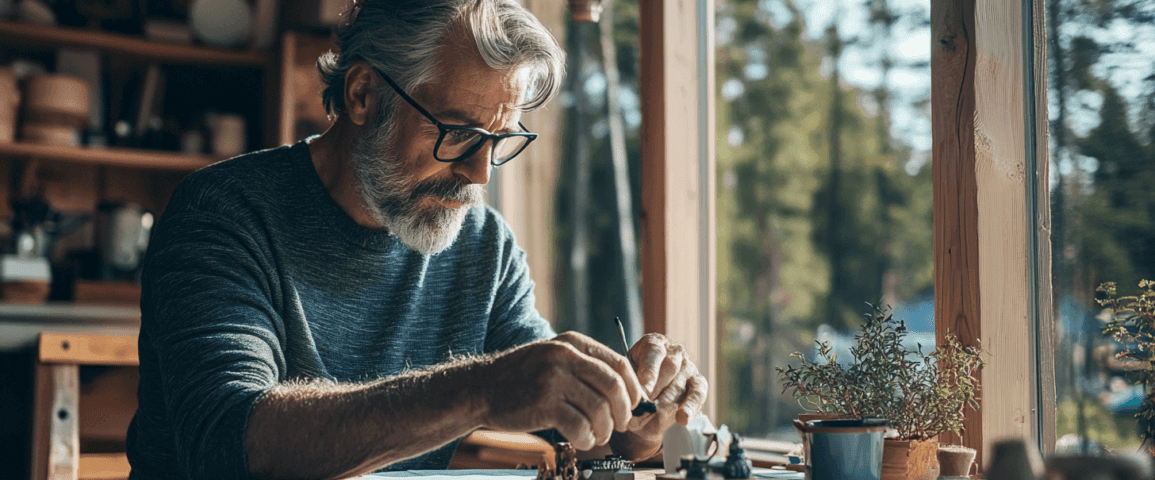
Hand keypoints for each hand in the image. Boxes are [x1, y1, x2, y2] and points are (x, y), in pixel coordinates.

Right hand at [478, 332, 644, 450]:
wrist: (481, 388)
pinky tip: (581, 440)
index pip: (619, 364)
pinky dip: (586, 439)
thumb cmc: (522, 378)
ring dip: (604, 429)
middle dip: (624, 411)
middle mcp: (565, 356)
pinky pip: (580, 426)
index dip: (634, 389)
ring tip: (596, 436)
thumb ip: (586, 367)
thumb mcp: (554, 358)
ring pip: (599, 409)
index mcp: (573, 342)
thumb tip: (627, 392)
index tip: (633, 406)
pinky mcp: (543, 404)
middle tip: (620, 425)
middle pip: (614, 386)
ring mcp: (553, 379)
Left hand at [613, 333, 708, 458]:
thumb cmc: (633, 384)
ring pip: (681, 383)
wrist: (647, 396)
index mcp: (653, 343)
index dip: (649, 373)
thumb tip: (636, 408)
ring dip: (668, 402)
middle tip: (645, 407)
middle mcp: (674, 351)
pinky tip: (682, 418)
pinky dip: (689, 407)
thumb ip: (631, 389)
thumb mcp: (627, 380)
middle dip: (656, 390)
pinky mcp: (699, 383)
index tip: (642, 391)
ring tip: (657, 416)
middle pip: (669, 367)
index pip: (654, 352)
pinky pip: (697, 394)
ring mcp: (689, 366)